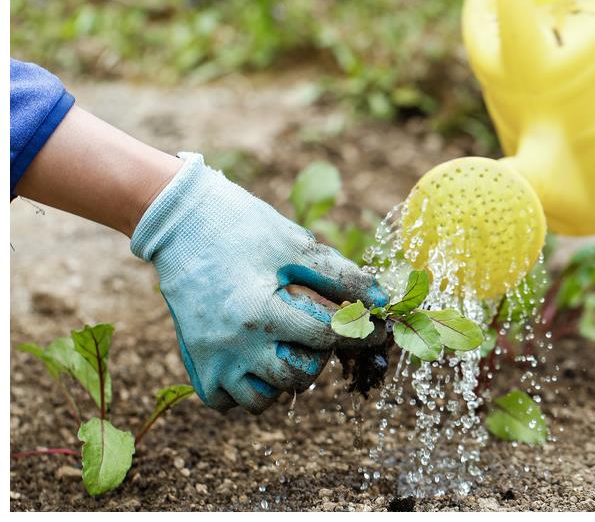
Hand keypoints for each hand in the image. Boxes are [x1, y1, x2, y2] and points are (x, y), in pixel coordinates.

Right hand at [131, 153, 387, 413]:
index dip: (360, 331)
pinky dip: (249, 389)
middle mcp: (233, 344)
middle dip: (319, 355)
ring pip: (263, 399)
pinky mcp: (195, 364)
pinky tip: (259, 361)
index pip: (327, 337)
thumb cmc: (243, 228)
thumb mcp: (295, 245)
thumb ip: (341, 276)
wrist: (180, 223)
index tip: (377, 327)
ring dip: (285, 378)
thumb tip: (381, 302)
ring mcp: (211, 359)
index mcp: (260, 311)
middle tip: (317, 330)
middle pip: (299, 376)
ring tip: (286, 346)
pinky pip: (229, 402)